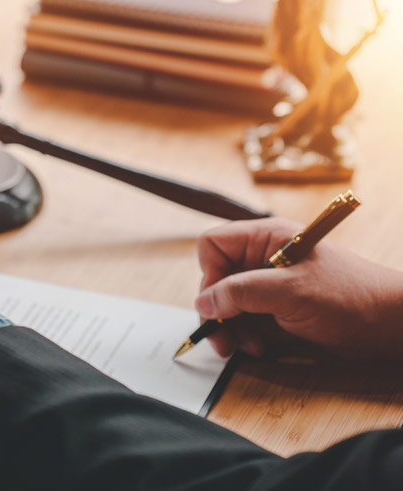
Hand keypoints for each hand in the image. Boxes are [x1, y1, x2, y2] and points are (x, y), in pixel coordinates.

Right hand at [196, 218, 402, 359]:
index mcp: (265, 238)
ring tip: (248, 347)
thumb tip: (202, 303)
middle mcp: (263, 259)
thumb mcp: (290, 292)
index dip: (210, 274)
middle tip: (222, 338)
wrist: (390, 324)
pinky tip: (261, 348)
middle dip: (218, 311)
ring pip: (228, 304)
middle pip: (217, 280)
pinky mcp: (277, 309)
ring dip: (232, 329)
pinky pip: (246, 321)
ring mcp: (270, 285)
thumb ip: (240, 294)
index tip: (217, 302)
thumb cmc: (351, 296)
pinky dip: (247, 336)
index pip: (214, 246)